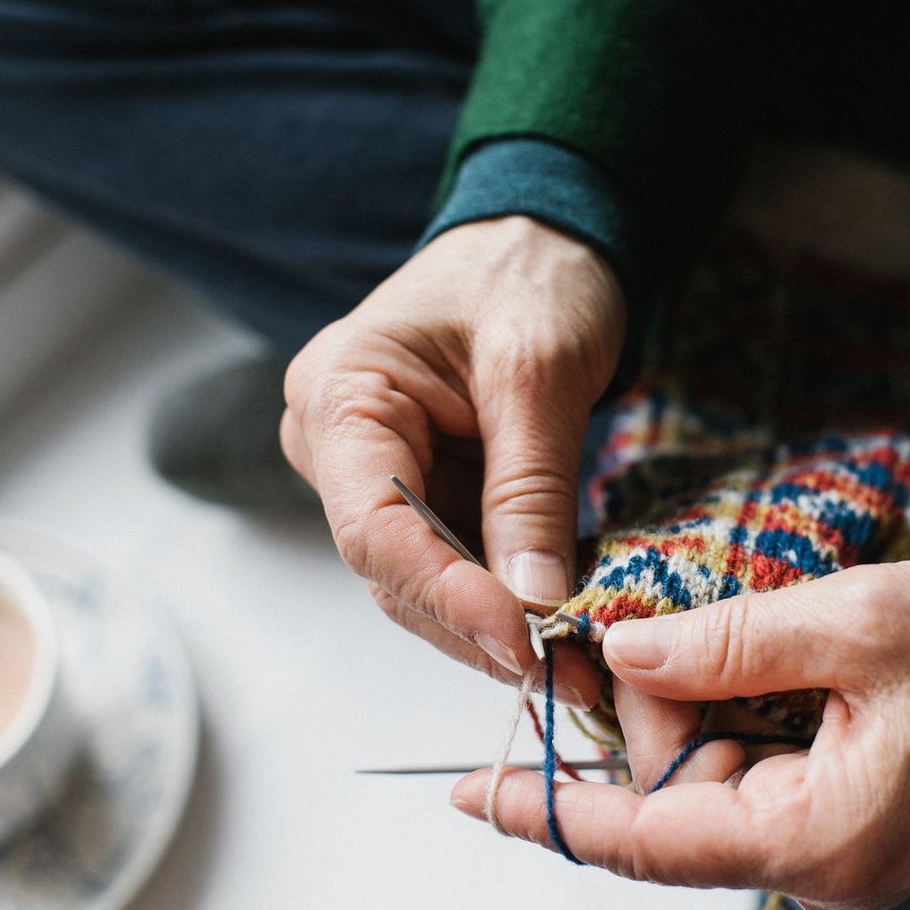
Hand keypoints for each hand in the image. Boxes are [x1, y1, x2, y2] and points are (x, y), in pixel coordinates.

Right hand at [281, 216, 625, 700]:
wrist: (547, 234)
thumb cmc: (533, 275)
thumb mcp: (540, 373)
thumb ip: (531, 489)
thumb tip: (535, 602)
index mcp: (339, 396)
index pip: (373, 527)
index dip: (445, 594)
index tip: (520, 638)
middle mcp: (336, 443)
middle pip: (392, 568)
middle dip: (476, 625)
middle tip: (564, 674)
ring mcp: (376, 472)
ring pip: (422, 579)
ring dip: (493, 625)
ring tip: (572, 665)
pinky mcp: (422, 490)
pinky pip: (454, 561)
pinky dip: (504, 597)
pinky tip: (559, 626)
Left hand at [451, 561, 909, 909]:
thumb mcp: (861, 622)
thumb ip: (730, 643)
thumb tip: (621, 654)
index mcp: (820, 840)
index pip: (645, 840)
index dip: (549, 813)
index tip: (469, 790)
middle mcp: (822, 870)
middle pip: (671, 804)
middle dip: (646, 714)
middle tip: (661, 628)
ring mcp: (838, 853)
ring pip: (710, 787)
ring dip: (695, 711)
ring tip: (739, 639)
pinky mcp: (851, 822)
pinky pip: (755, 778)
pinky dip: (734, 719)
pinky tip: (765, 666)